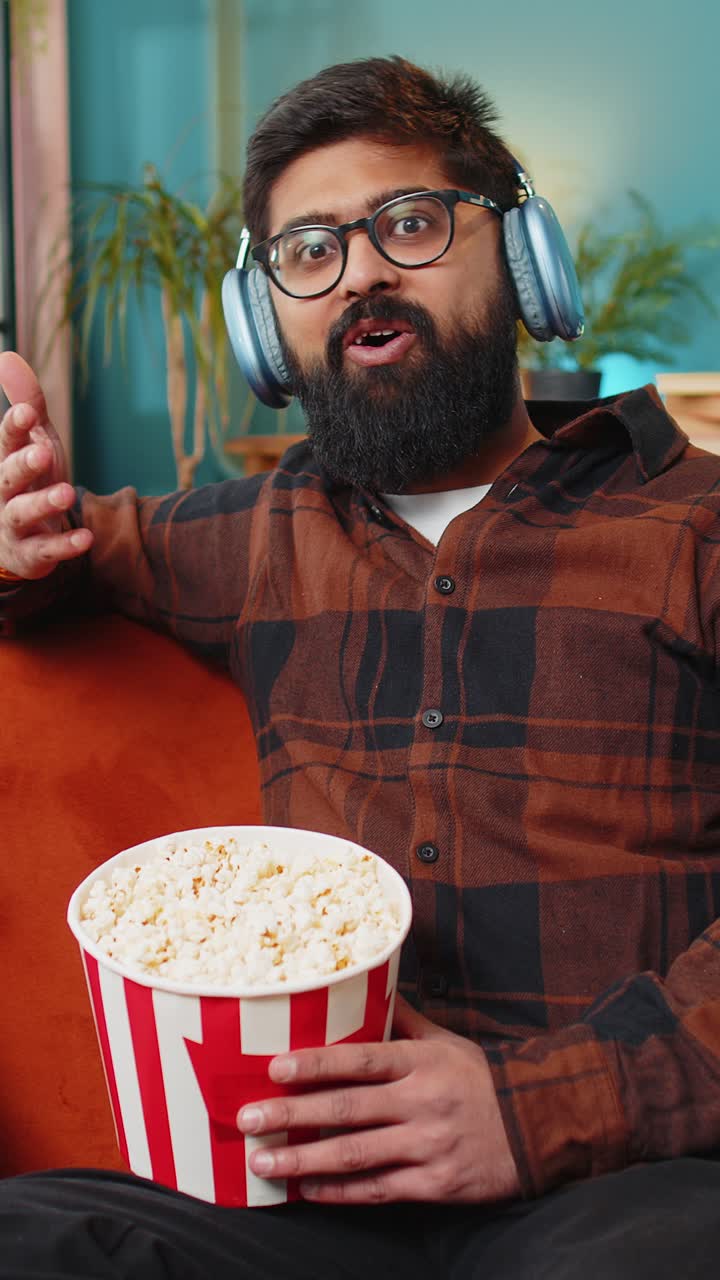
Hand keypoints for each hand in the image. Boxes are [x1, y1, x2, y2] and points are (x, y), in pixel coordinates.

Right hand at [0, 351, 92, 579]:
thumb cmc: (27, 482)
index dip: (13, 426)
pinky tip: (87, 538)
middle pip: (6, 476)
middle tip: (44, 453)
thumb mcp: (32, 442)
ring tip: (67, 493)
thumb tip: (7, 356)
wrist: (17, 542)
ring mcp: (14, 525)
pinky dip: (66, 545)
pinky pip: (47, 550)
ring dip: (44, 504)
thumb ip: (26, 404)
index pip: (4, 441)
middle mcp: (3, 492)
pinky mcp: (31, 554)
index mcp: (6, 462)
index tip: (27, 411)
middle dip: (23, 464)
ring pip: (22, 513)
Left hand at [236, 995, 520, 1204]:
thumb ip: (402, 1020)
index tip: (274, 1068)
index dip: (315, 1064)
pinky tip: (308, 1190)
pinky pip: (379, 1189)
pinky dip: (340, 1191)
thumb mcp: (446, 1041)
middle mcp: (421, 1102)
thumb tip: (365, 984)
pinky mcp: (436, 1185)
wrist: (540, 1125)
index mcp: (421, 1062)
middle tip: (248, 1119)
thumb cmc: (483, 1079)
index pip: (360, 1060)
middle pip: (347, 1110)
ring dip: (304, 1160)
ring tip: (263, 1163)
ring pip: (355, 1154)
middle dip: (292, 1115)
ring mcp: (428, 1146)